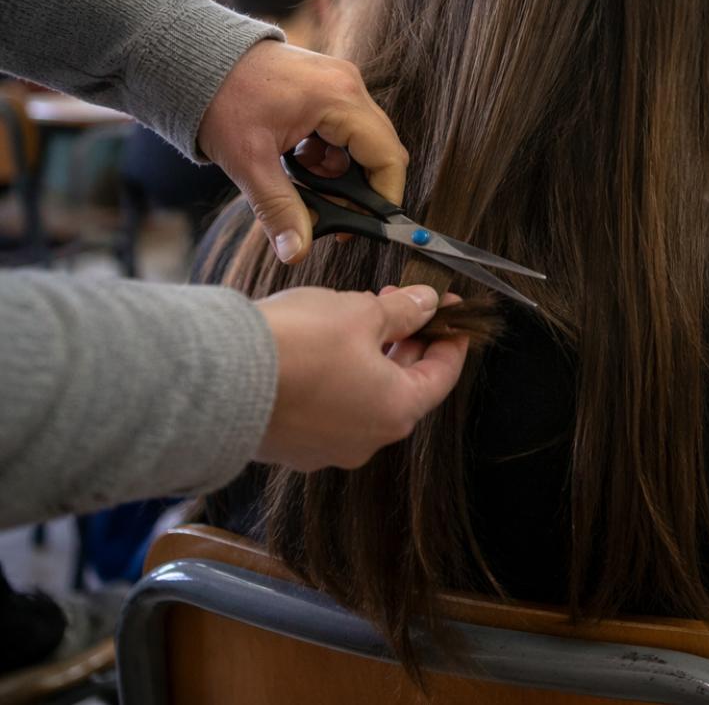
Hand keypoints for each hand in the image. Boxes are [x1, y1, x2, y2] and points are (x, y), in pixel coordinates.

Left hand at [197, 41, 406, 263]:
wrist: (193, 57)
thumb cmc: (219, 98)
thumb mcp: (249, 160)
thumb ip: (278, 208)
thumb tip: (295, 253)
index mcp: (340, 98)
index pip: (388, 158)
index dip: (384, 198)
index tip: (365, 227)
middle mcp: (349, 86)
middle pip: (378, 151)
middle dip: (357, 188)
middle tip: (328, 213)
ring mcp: (340, 82)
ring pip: (360, 143)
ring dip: (337, 172)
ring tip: (299, 182)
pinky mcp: (326, 86)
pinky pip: (343, 129)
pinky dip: (326, 154)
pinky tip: (294, 161)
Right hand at [254, 285, 467, 470]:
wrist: (215, 380)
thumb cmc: (295, 347)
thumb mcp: (360, 313)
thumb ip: (402, 310)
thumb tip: (427, 303)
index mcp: (396, 411)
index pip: (442, 376)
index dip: (450, 338)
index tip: (451, 313)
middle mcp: (366, 440)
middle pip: (403, 387)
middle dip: (406, 341)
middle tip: (402, 304)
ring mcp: (325, 448)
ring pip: (363, 397)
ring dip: (370, 358)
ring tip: (358, 315)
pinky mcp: (290, 446)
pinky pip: (327, 408)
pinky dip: (336, 378)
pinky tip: (322, 346)